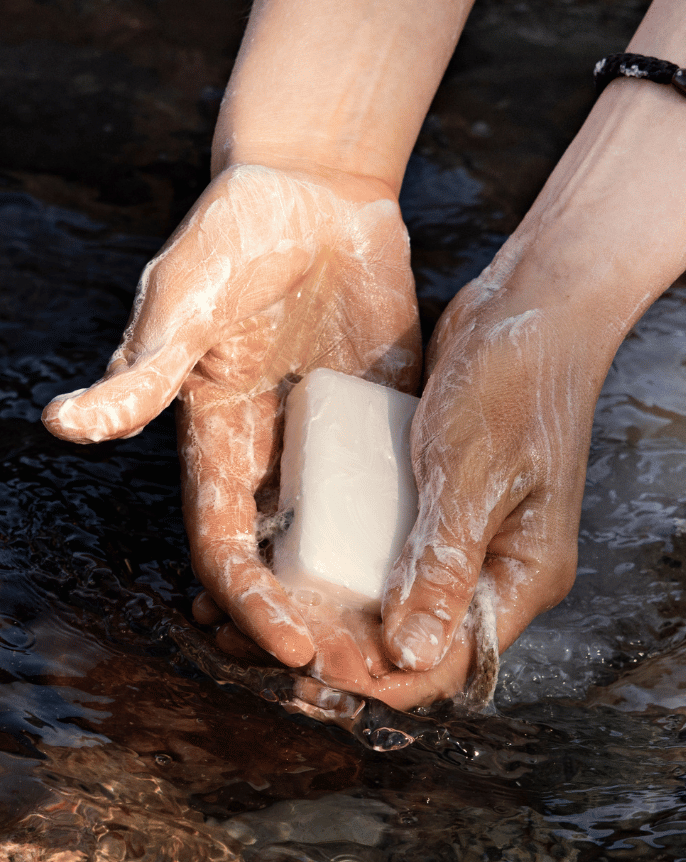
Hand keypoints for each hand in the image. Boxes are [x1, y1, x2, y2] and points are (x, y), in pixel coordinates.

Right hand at [42, 164, 420, 666]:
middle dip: (310, 624)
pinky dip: (412, 537)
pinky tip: (444, 577)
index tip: (292, 649)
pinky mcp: (382, 422)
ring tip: (402, 649)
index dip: (251, 607)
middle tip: (354, 673)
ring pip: (343, 542)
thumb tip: (66, 424)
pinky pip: (397, 491)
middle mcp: (272, 460)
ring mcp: (329, 446)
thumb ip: (142, 369)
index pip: (227, 550)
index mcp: (217, 446)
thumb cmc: (233, 236)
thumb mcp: (182, 302)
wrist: (314, 188)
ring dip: (364, 596)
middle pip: (285, 567)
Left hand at [198, 229, 609, 712]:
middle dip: (338, 659)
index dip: (374, 675)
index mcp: (521, 581)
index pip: (446, 665)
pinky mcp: (432, 516)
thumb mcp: (471, 475)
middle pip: (409, 649)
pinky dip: (332, 574)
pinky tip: (276, 573)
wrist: (532, 304)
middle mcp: (492, 578)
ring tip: (247, 625)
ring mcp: (461, 548)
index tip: (308, 663)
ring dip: (324, 622)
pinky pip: (377, 563)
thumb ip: (440, 566)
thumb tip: (408, 658)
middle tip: (259, 651)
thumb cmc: (515, 380)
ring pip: (385, 611)